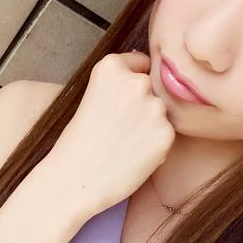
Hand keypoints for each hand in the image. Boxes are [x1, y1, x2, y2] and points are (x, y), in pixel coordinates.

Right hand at [49, 51, 175, 218]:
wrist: (75, 179)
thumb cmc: (79, 141)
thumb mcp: (92, 96)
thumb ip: (120, 84)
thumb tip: (149, 75)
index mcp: (111, 67)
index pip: (140, 63)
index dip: (129, 85)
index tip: (116, 103)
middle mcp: (136, 81)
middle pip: (152, 87)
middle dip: (142, 104)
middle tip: (118, 128)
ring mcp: (154, 107)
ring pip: (161, 111)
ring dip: (151, 124)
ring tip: (124, 143)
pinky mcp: (166, 133)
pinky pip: (166, 133)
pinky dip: (156, 144)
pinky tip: (134, 155)